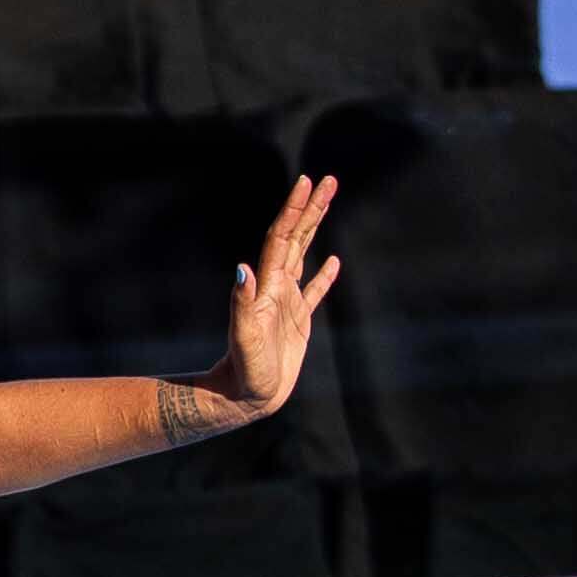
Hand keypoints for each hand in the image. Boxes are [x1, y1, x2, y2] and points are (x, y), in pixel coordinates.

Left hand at [211, 173, 339, 421]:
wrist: (244, 396)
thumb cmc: (244, 371)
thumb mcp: (244, 337)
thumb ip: (242, 303)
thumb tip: (242, 269)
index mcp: (267, 287)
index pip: (282, 239)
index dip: (294, 211)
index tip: (306, 183)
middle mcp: (276, 288)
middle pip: (295, 238)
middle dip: (311, 208)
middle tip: (327, 179)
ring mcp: (287, 303)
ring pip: (304, 255)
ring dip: (316, 228)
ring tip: (328, 202)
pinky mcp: (298, 322)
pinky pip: (314, 292)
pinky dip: (324, 276)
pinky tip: (334, 261)